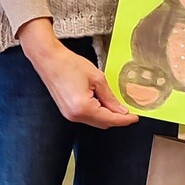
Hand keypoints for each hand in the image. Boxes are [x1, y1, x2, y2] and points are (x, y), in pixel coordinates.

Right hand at [18, 19, 136, 128]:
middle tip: (129, 111)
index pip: (110, 119)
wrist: (49, 59)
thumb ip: (110, 97)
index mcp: (83, 108)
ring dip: (107, 116)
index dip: (125, 119)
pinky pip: (87, 117)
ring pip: (95, 121)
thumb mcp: (97, 78)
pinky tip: (103, 104)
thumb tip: (120, 110)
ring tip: (117, 105)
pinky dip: (97, 113)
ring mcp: (69, 115)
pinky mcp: (67, 111)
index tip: (135, 117)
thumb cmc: (68, 64)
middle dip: (117, 119)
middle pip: (102, 124)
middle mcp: (75, 115)